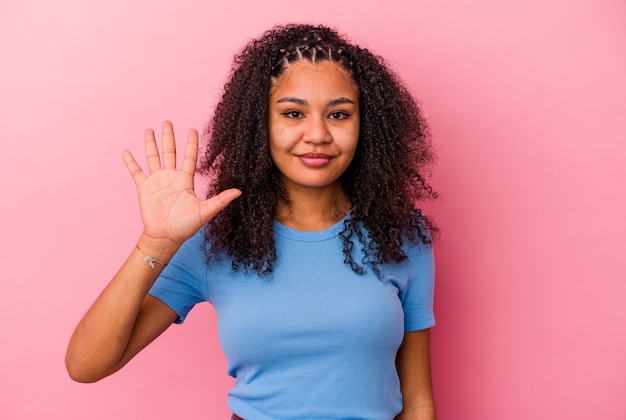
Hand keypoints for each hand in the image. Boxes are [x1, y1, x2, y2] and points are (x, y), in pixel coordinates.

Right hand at [122, 121, 240, 247]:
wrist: (166, 237)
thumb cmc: (186, 226)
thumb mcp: (206, 211)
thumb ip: (221, 200)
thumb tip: (239, 192)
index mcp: (185, 180)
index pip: (189, 157)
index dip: (191, 143)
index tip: (193, 129)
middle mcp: (171, 177)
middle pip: (169, 152)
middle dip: (169, 137)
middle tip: (167, 121)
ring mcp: (157, 181)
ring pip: (153, 158)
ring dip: (150, 144)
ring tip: (149, 130)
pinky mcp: (144, 188)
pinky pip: (136, 172)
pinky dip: (131, 162)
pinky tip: (126, 151)